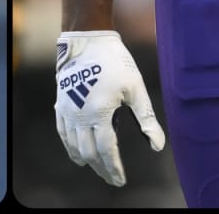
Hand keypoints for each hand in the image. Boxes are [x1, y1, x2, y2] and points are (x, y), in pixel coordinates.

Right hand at [55, 30, 165, 186]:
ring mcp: (67, 108)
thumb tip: (157, 145)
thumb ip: (146, 118)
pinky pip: (62, 131)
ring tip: (96, 167)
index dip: (114, 168)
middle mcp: (80, 113)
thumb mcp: (136, 88)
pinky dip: (69, 145)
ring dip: (85, 159)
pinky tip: (76, 151)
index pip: (106, 150)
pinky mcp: (60, 101)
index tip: (120, 180)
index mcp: (100, 112)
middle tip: (112, 178)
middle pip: (89, 151)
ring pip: (73, 144)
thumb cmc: (115, 61)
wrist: (86, 39)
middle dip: (101, 168)